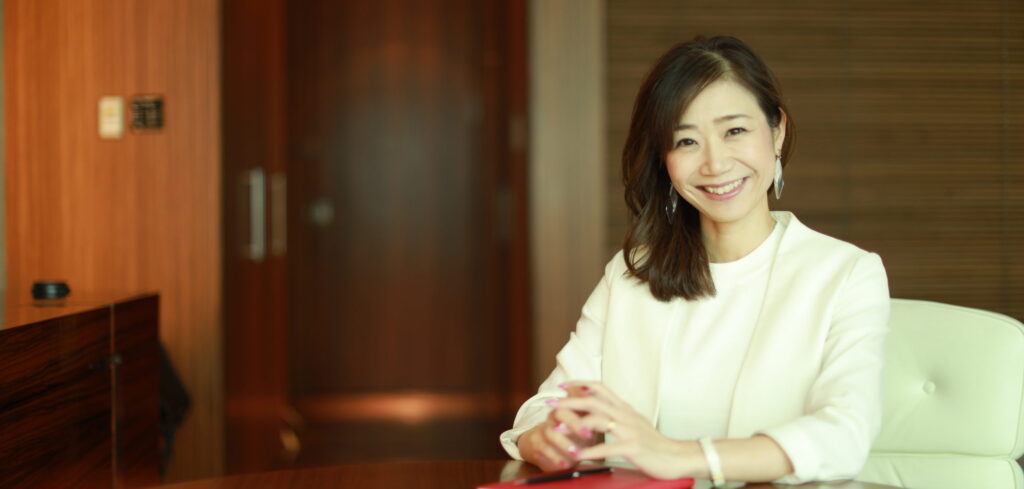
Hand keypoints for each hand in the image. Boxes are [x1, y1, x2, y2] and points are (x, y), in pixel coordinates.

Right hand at [517, 386, 600, 470]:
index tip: (598, 413)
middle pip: (560, 412)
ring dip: (565, 443)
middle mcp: (554, 415)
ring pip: (551, 432)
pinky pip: (544, 449)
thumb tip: (611, 416)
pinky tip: (565, 464)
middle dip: (575, 423)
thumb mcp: (586, 424)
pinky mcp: (536, 444)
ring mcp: (543, 429)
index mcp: (567, 406)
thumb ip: (595, 416)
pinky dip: (556, 458)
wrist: (546, 446)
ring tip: (577, 454)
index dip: (583, 403)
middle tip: (588, 435)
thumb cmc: (572, 434)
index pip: (572, 397)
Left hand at [554, 381, 698, 478]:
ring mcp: (630, 430)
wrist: (678, 456)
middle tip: (550, 405)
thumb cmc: (655, 443)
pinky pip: (607, 447)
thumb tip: (599, 410)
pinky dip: (589, 451)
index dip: (580, 384)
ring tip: (557, 430)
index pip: (600, 388)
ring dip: (574, 424)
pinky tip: (577, 455)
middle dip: (569, 401)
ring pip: (598, 419)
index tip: (562, 386)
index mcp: (625, 408)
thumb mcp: (635, 423)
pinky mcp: (633, 447)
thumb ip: (618, 415)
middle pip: (593, 400)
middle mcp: (626, 415)